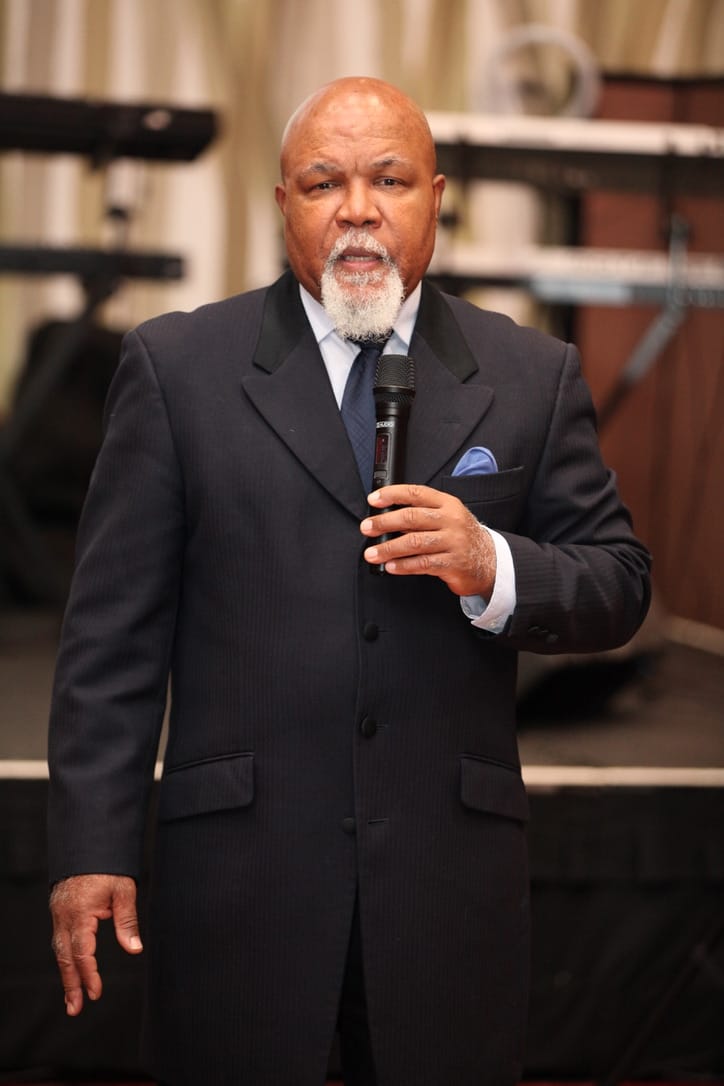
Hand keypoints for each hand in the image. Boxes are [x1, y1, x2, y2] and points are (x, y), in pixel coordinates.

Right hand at [49, 873, 141, 1015]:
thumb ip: (127, 921)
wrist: (89, 843)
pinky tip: (70, 969)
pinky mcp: (59, 910)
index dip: (89, 975)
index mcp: (79, 913)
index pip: (82, 952)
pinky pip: (59, 939)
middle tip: (74, 1009)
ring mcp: (58, 913)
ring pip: (59, 950)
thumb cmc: (108, 866)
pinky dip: (64, 957)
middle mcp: (64, 916)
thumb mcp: (123, 890)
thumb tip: (134, 949)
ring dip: (66, 974)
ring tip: (71, 998)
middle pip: (65, 957)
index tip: (95, 993)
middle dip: (70, 984)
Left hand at [360, 484, 496, 597]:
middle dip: (384, 523)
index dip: (392, 494)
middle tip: (367, 528)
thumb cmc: (460, 537)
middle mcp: (451, 520)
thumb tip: (385, 516)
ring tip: (373, 553)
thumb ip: (422, 513)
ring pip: (414, 542)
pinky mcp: (453, 563)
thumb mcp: (447, 517)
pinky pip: (423, 563)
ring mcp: (453, 542)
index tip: (373, 500)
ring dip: (389, 549)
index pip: (416, 493)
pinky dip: (403, 566)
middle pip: (412, 517)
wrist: (489, 561)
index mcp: (447, 504)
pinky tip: (391, 567)